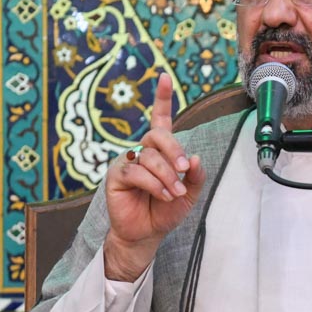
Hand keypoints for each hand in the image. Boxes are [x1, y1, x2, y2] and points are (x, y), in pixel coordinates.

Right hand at [104, 73, 206, 280]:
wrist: (147, 234)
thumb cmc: (165, 211)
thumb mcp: (189, 194)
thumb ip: (195, 176)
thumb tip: (194, 157)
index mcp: (159, 150)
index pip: (160, 119)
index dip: (162, 98)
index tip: (165, 77)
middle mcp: (142, 151)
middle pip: (157, 134)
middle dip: (173, 150)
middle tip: (183, 168)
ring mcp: (127, 162)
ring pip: (149, 156)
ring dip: (166, 175)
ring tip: (174, 193)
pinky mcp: (116, 176)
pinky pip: (137, 172)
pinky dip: (154, 184)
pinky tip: (162, 196)